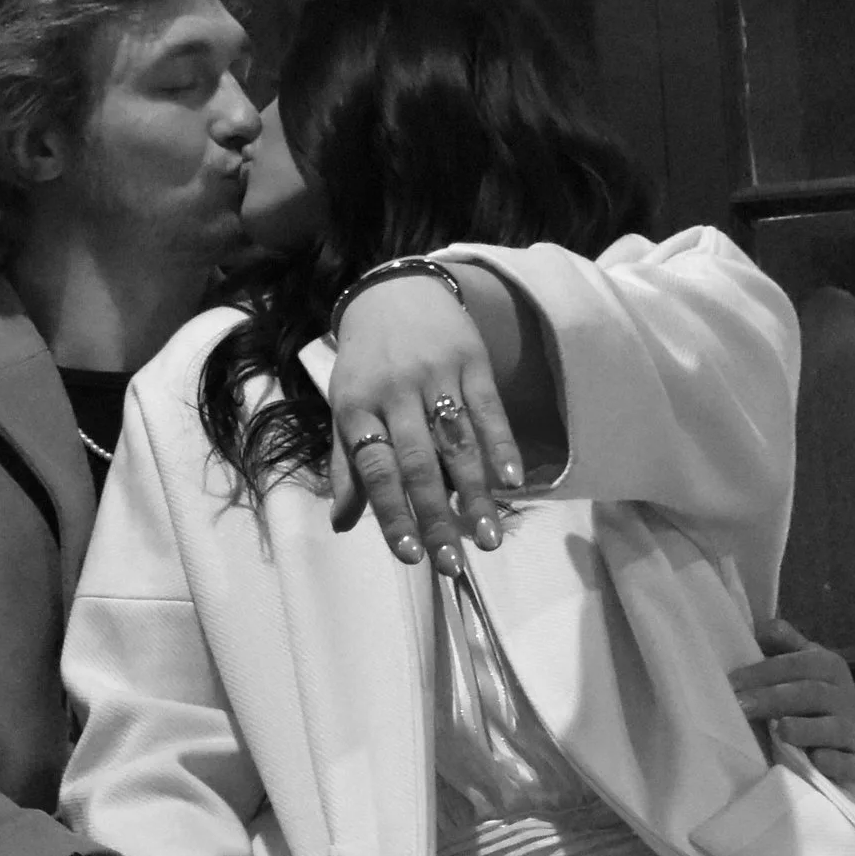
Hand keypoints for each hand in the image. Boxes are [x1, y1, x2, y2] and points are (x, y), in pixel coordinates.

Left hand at [327, 277, 524, 569]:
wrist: (395, 291)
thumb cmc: (367, 363)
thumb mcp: (346, 408)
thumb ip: (348, 467)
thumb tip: (341, 525)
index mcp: (357, 408)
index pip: (376, 471)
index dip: (393, 515)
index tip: (410, 555)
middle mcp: (396, 393)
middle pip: (419, 465)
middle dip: (437, 518)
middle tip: (452, 564)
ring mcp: (436, 376)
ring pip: (458, 443)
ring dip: (476, 494)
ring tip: (489, 537)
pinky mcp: (471, 362)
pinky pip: (489, 410)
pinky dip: (502, 448)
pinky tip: (513, 482)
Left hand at [731, 621, 854, 785]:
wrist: (847, 741)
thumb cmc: (813, 700)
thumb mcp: (801, 667)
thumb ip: (785, 646)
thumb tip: (763, 626)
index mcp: (831, 668)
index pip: (800, 664)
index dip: (766, 671)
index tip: (732, 682)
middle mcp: (846, 697)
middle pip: (811, 693)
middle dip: (774, 698)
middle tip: (740, 706)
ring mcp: (854, 732)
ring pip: (834, 728)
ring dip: (807, 729)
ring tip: (781, 730)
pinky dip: (838, 764)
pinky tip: (818, 762)